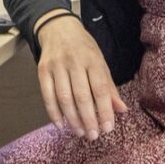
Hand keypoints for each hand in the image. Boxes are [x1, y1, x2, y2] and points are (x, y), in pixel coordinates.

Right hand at [33, 11, 127, 139]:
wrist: (58, 28)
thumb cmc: (83, 48)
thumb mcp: (100, 61)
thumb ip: (109, 87)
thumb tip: (121, 110)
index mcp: (93, 60)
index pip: (100, 88)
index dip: (105, 110)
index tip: (108, 128)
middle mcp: (74, 62)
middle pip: (82, 95)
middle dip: (89, 119)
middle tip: (93, 136)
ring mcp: (56, 66)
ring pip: (64, 98)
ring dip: (72, 119)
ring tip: (80, 132)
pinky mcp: (42, 70)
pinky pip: (47, 95)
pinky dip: (54, 113)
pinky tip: (61, 125)